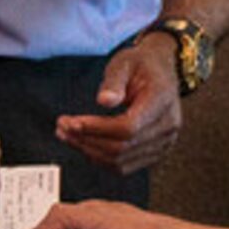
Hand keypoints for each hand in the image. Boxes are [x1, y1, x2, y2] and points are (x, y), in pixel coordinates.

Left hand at [54, 36, 181, 172]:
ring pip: (121, 160)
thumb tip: (104, 101)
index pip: (128, 126)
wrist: (160, 71)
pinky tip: (83, 145)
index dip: (97, 128)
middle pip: (122, 147)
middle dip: (87, 140)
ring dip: (90, 152)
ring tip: (67, 136)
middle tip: (61, 128)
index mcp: (162, 100)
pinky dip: (101, 159)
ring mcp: (164, 143)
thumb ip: (114, 81)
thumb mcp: (125, 62)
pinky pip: (125, 165)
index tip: (71, 122)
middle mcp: (167, 126)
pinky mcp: (155, 153)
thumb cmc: (140, 64)